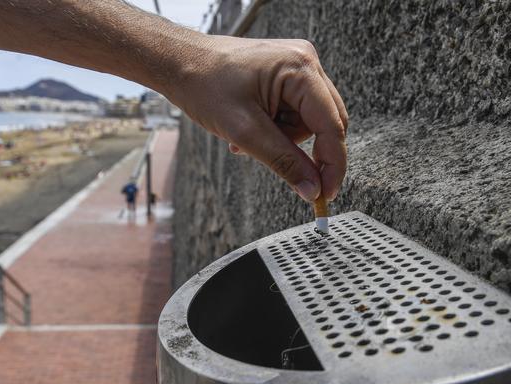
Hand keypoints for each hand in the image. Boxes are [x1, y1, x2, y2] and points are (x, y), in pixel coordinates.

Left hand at [165, 35, 348, 201]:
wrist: (178, 62)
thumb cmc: (204, 85)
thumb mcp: (245, 131)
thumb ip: (284, 162)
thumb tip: (313, 189)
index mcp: (301, 69)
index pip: (332, 126)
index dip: (332, 164)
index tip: (326, 194)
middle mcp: (306, 62)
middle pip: (325, 123)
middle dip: (301, 149)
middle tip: (278, 167)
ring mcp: (297, 66)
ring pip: (309, 121)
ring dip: (283, 139)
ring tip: (246, 139)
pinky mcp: (287, 73)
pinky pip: (295, 111)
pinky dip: (277, 127)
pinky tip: (250, 127)